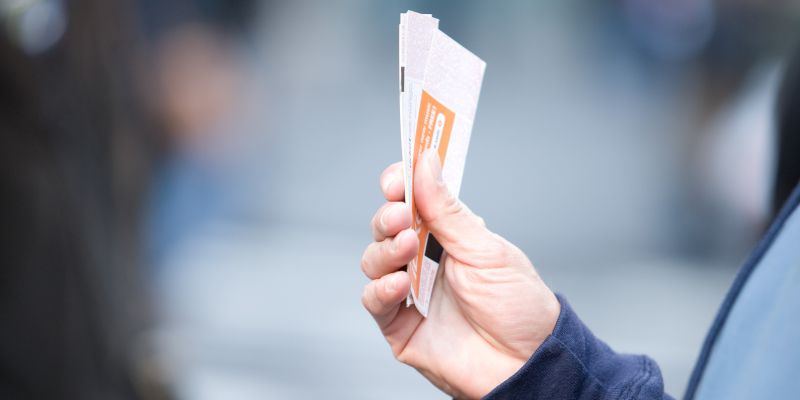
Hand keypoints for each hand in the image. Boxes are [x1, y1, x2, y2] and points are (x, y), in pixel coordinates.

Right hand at [360, 150, 560, 398]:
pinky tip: (398, 284)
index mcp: (448, 235)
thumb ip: (448, 211)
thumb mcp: (485, 250)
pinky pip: (374, 301)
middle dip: (388, 217)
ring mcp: (410, 292)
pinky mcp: (399, 325)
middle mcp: (425, 260)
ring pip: (374, 259)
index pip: (413, 200)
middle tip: (401, 216)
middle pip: (387, 227)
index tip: (394, 178)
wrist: (528, 363)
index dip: (399, 184)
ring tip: (407, 249)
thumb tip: (425, 162)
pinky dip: (380, 289)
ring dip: (385, 250)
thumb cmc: (518, 306)